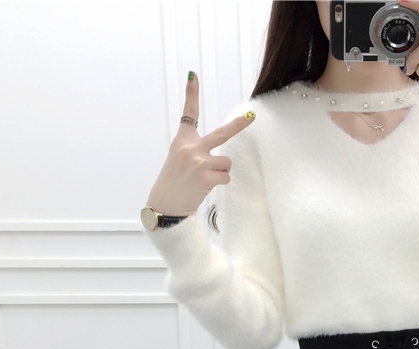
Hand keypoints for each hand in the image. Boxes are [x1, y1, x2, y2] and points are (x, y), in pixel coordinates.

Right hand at [146, 72, 255, 216]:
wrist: (166, 203)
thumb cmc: (175, 180)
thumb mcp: (179, 158)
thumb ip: (195, 148)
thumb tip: (219, 155)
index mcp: (182, 140)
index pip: (188, 113)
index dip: (191, 94)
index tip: (194, 75)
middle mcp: (191, 147)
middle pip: (222, 133)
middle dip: (240, 125)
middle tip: (252, 116)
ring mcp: (199, 161)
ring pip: (227, 163)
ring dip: (222, 172)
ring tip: (207, 177)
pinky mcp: (206, 176)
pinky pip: (226, 177)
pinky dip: (220, 182)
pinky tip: (206, 186)